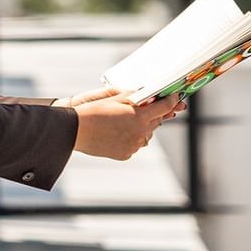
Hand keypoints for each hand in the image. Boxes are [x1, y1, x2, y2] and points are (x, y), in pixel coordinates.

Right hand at [59, 88, 182, 161]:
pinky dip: (132, 137)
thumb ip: (135, 96)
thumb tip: (148, 96)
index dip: (172, 100)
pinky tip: (118, 131)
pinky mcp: (126, 154)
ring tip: (126, 120)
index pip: (165, 107)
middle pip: (156, 121)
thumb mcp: (115, 98)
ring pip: (146, 134)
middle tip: (148, 107)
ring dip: (142, 126)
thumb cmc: (93, 111)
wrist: (75, 130)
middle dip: (154, 114)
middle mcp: (140, 132)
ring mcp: (134, 145)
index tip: (176, 97)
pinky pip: (135, 144)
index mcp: (139, 116)